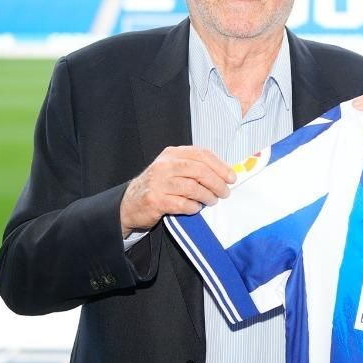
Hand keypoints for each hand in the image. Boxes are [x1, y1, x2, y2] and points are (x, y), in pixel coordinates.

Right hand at [119, 146, 233, 233]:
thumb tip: (225, 173)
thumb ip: (194, 167)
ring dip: (207, 196)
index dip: (220, 166)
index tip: (231, 177)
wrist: (130, 203)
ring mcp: (159, 183)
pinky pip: (183, 204)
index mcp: (172, 154)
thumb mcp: (173, 169)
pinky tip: (196, 208)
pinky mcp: (155, 200)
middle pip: (199, 170)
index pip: (202, 154)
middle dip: (217, 183)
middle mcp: (164, 165)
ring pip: (193, 188)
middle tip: (225, 193)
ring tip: (212, 201)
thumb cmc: (159, 186)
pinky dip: (194, 207)